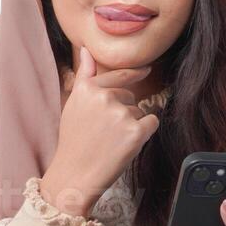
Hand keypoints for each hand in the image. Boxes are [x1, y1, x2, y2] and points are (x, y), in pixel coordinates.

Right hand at [40, 45, 160, 215]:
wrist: (75, 175)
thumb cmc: (74, 142)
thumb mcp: (74, 104)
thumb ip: (85, 75)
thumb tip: (86, 49)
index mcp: (88, 89)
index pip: (119, 76)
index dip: (135, 74)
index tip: (147, 70)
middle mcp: (105, 97)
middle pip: (131, 97)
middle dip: (124, 112)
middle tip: (105, 133)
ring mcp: (121, 114)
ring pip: (140, 112)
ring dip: (132, 126)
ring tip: (111, 142)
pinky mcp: (136, 133)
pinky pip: (152, 123)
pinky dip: (144, 134)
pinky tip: (126, 145)